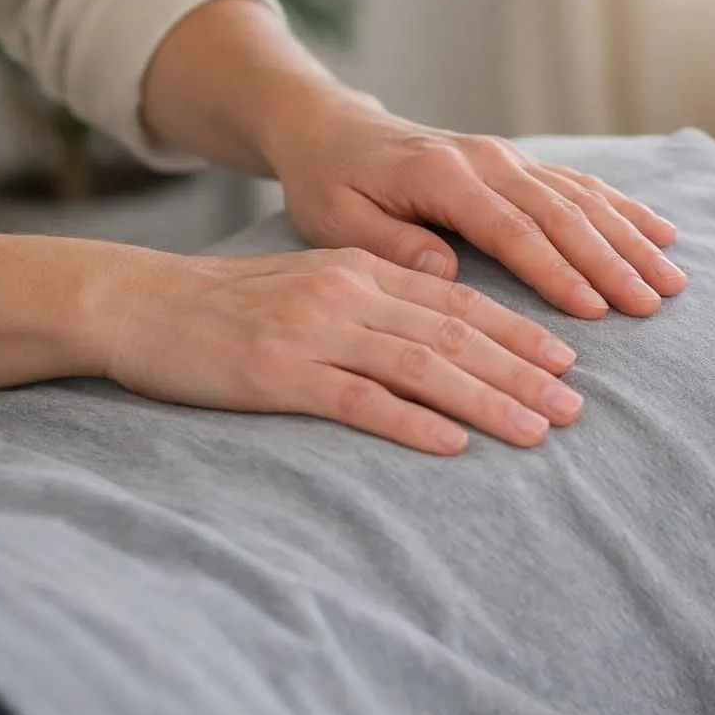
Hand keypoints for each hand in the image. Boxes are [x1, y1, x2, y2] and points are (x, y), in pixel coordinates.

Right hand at [95, 246, 583, 454]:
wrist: (138, 304)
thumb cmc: (230, 305)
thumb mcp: (313, 284)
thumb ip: (377, 300)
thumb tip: (445, 331)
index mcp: (360, 269)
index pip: (459, 301)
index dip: (519, 331)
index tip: (566, 361)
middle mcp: (347, 293)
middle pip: (455, 335)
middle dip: (523, 372)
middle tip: (576, 407)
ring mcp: (313, 332)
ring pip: (422, 367)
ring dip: (488, 400)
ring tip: (537, 430)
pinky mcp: (277, 373)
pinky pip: (358, 401)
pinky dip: (412, 422)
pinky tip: (454, 446)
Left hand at [266, 99, 685, 319]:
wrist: (332, 128)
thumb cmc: (330, 183)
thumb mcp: (336, 222)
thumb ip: (391, 246)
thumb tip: (446, 272)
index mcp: (441, 177)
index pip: (511, 230)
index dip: (555, 271)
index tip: (593, 309)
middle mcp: (485, 160)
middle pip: (561, 213)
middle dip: (611, 261)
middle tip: (651, 304)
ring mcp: (507, 156)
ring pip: (581, 197)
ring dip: (629, 238)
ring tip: (671, 279)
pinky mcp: (519, 161)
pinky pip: (580, 183)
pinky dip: (623, 209)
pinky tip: (661, 233)